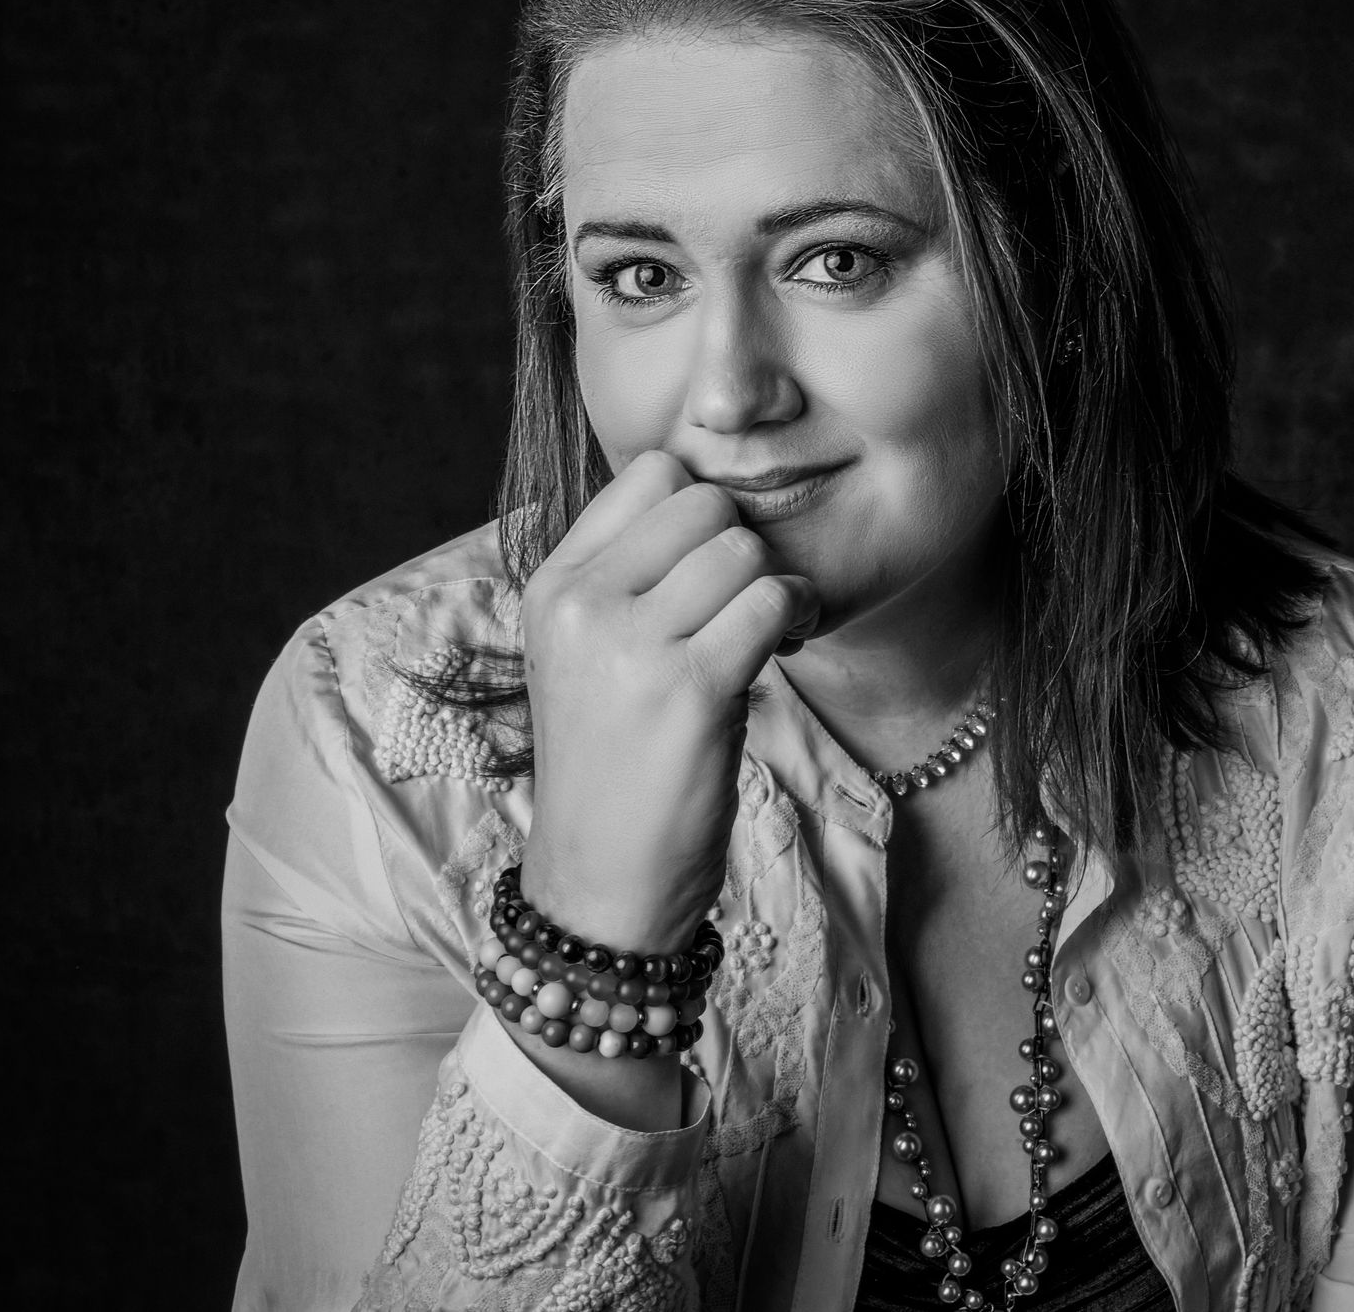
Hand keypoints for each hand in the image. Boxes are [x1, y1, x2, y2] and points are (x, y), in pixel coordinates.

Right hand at [516, 450, 819, 954]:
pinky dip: (799, 618)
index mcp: (553, 586)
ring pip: (744, 550)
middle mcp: (582, 605)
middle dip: (744, 546)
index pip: (649, 472)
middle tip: (748, 602)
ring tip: (769, 632)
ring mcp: (631, 646)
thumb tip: (713, 494)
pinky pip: (772, 602)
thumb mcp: (586, 654)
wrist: (601, 881)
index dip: (702, 506)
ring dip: (777, 586)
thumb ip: (630, 575)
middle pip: (704, 502)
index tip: (712, 563)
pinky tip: (789, 651)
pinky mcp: (690, 689)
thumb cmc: (612, 764)